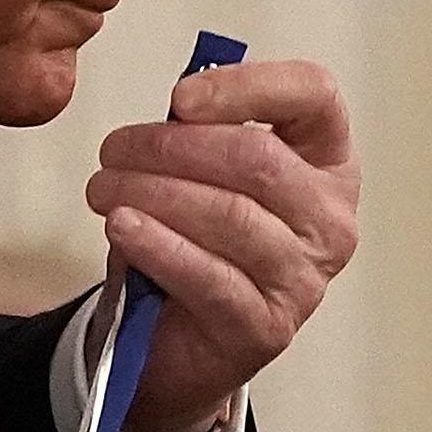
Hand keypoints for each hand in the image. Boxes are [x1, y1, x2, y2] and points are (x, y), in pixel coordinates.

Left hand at [84, 59, 357, 431]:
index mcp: (326, 163)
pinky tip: (122, 228)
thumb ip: (198, 139)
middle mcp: (328, 219)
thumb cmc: (197, 248)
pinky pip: (209, 277)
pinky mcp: (265, 327)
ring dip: (154, 193)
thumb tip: (172, 113)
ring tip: (103, 189)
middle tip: (114, 151)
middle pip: (258, 159)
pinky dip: (158, 246)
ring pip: (230, 215)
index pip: (313, 97)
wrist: (181, 345)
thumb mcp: (203, 179)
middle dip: (173, 147)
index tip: (181, 97)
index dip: (247, 87)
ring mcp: (303, 278)